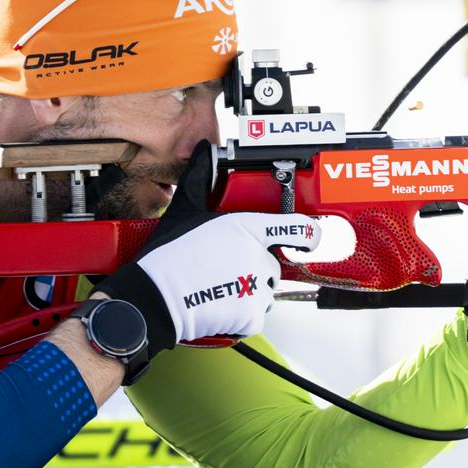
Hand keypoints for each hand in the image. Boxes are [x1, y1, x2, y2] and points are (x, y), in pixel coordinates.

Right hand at [97, 141, 320, 353]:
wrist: (156, 297)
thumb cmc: (168, 256)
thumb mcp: (185, 209)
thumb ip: (200, 179)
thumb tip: (202, 152)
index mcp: (248, 228)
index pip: (297, 228)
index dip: (308, 232)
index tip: (311, 236)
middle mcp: (259, 256)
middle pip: (271, 262)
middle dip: (253, 266)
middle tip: (223, 268)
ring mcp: (258, 287)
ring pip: (263, 290)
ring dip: (247, 291)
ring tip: (217, 287)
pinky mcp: (251, 315)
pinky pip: (254, 315)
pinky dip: (240, 314)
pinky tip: (217, 304)